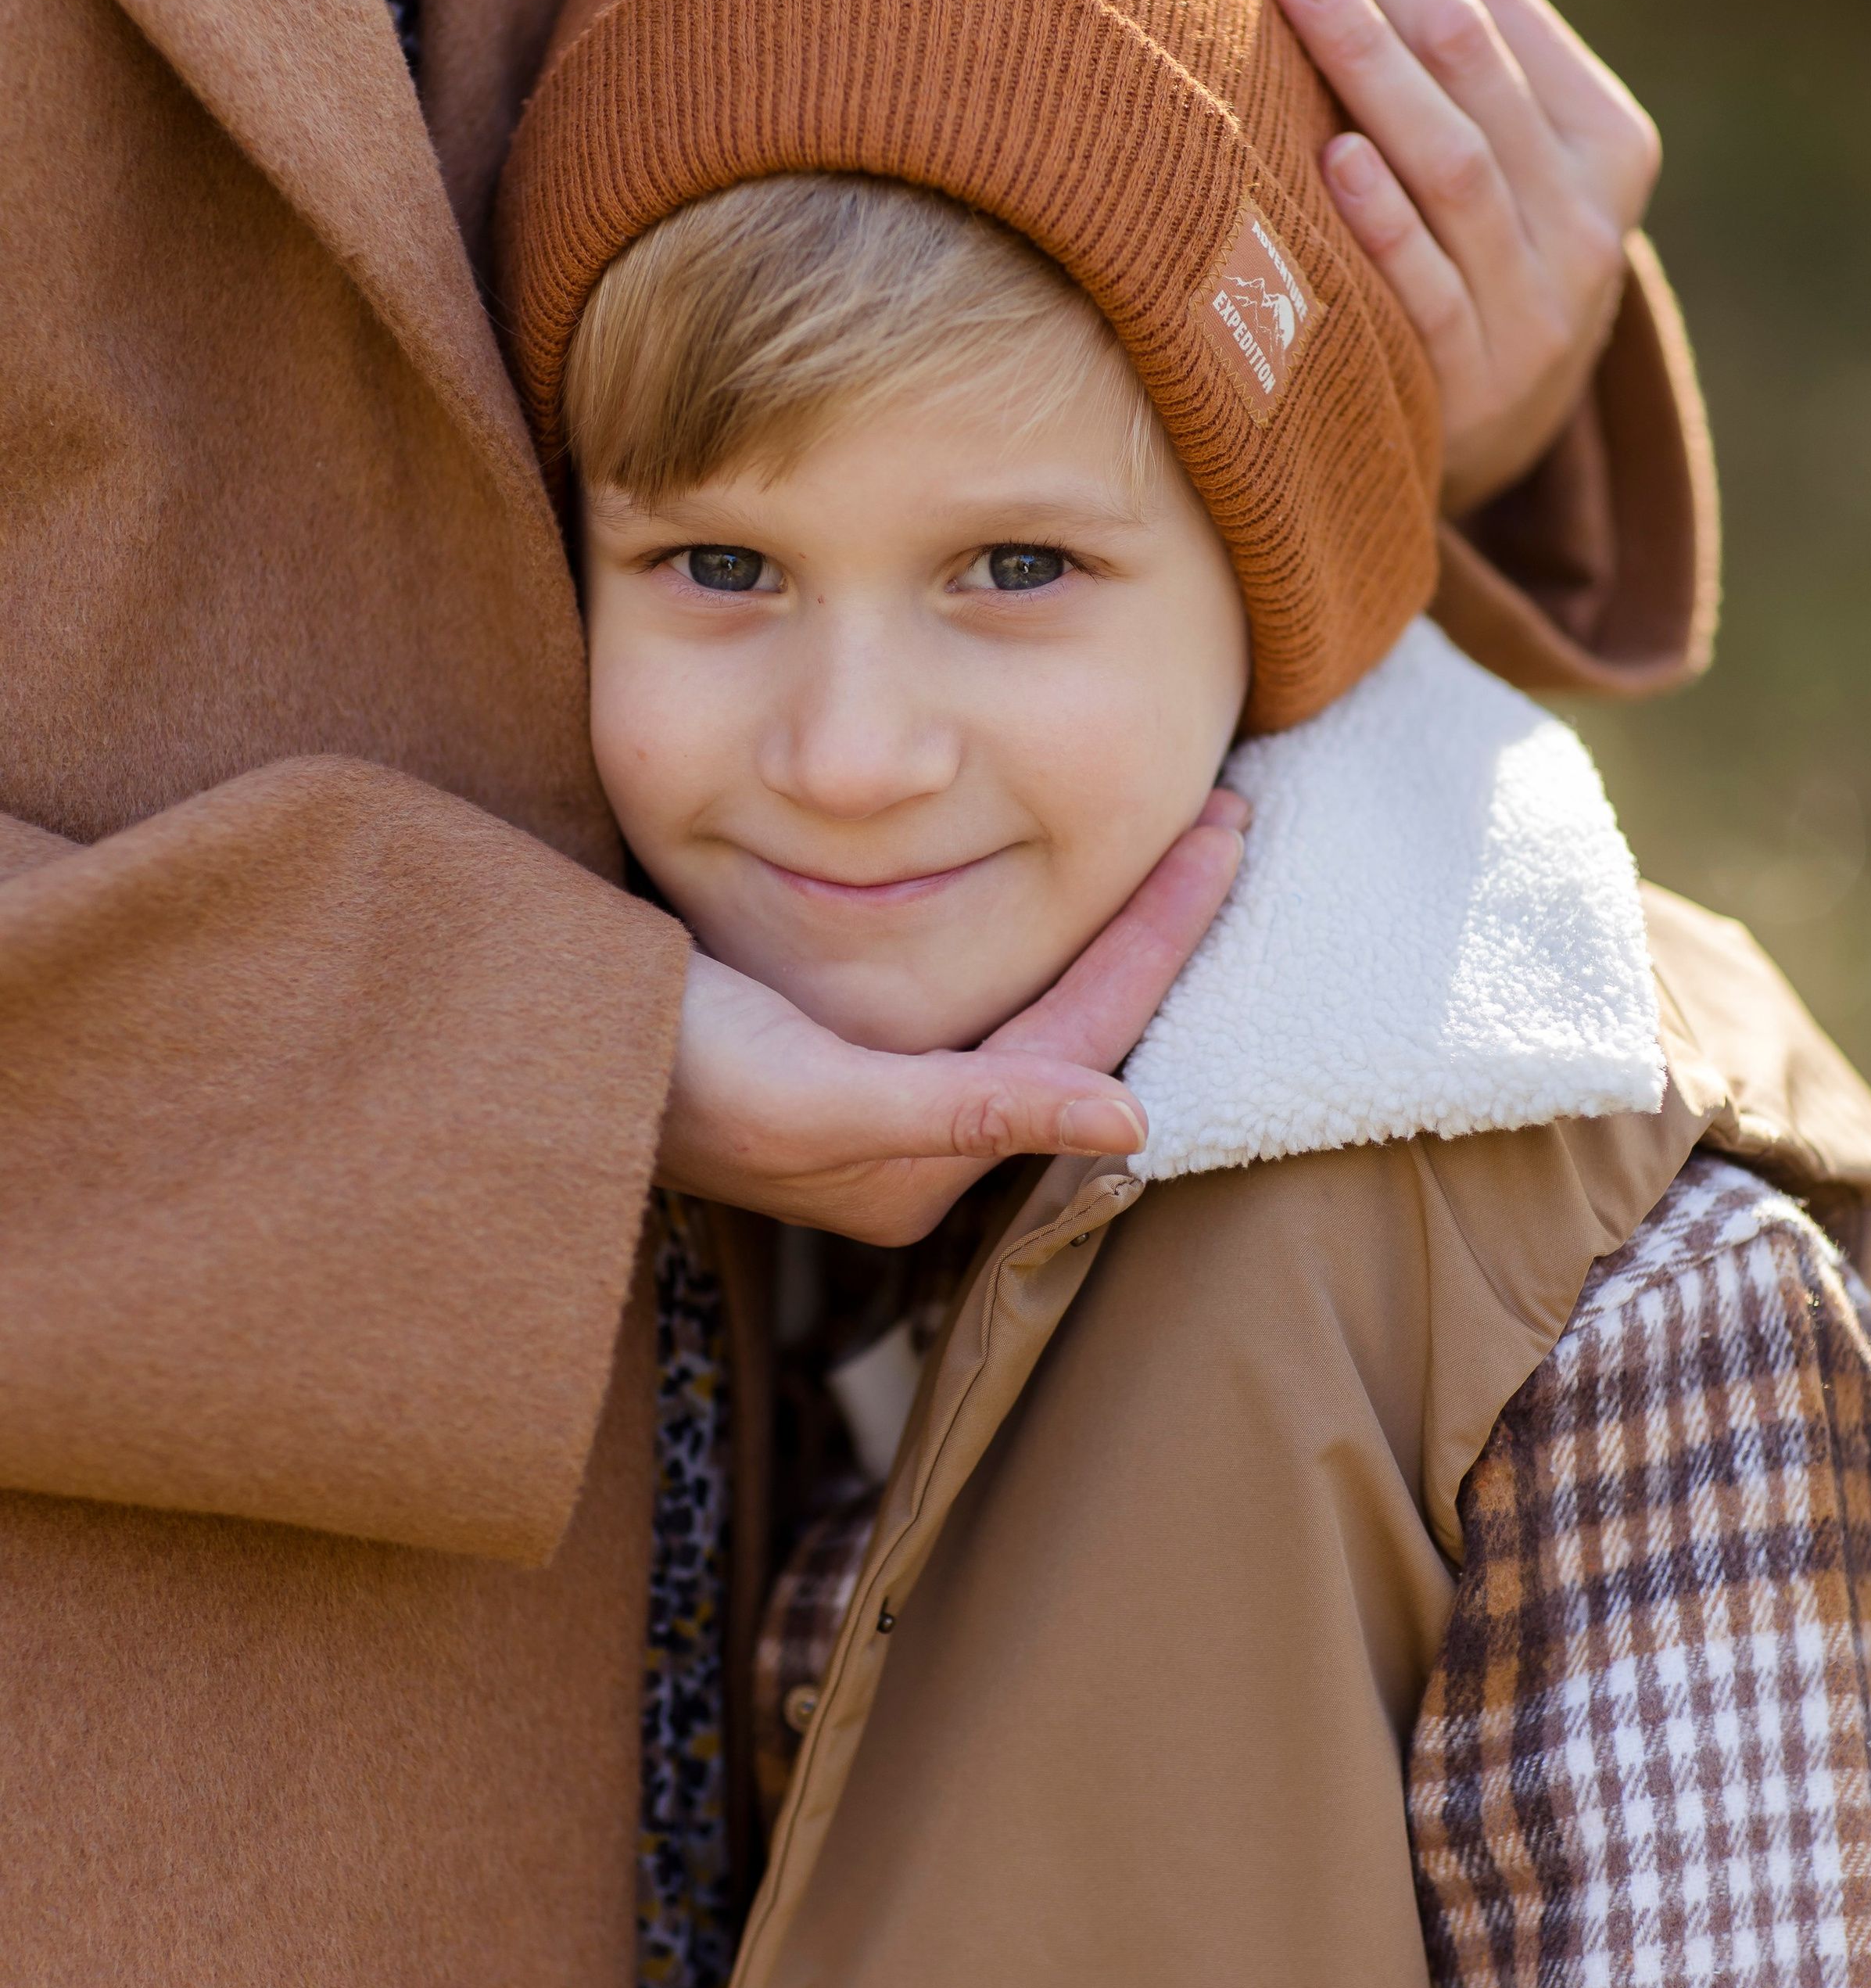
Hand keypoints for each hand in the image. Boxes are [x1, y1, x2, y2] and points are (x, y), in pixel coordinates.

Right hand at [652, 789, 1247, 1242]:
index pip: (1083, 1038)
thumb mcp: (815, 1097)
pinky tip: (1059, 885)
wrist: (525, 1052)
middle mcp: (917, 1148)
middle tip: (1228, 816)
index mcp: (922, 1171)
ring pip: (1032, 1002)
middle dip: (1150, 923)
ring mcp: (881, 1102)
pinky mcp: (843, 1054)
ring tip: (1175, 839)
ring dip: (1102, 922)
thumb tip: (1133, 1128)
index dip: (1157, 935)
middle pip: (1072, 1018)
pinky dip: (1031, 934)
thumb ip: (971, 1111)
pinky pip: (977, 993)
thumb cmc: (655, 1070)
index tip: (1225, 834)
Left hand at [1237, 0, 1659, 514]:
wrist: (1489, 434)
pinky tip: (1326, 154)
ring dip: (1366, 59)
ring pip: (1449, 158)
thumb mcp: (1479, 117)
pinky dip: (1381, 222)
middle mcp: (1584, 215)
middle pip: (1468, 56)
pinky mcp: (1472, 383)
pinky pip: (1424, 288)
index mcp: (1603, 134)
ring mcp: (1535, 303)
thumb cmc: (1468, 238)